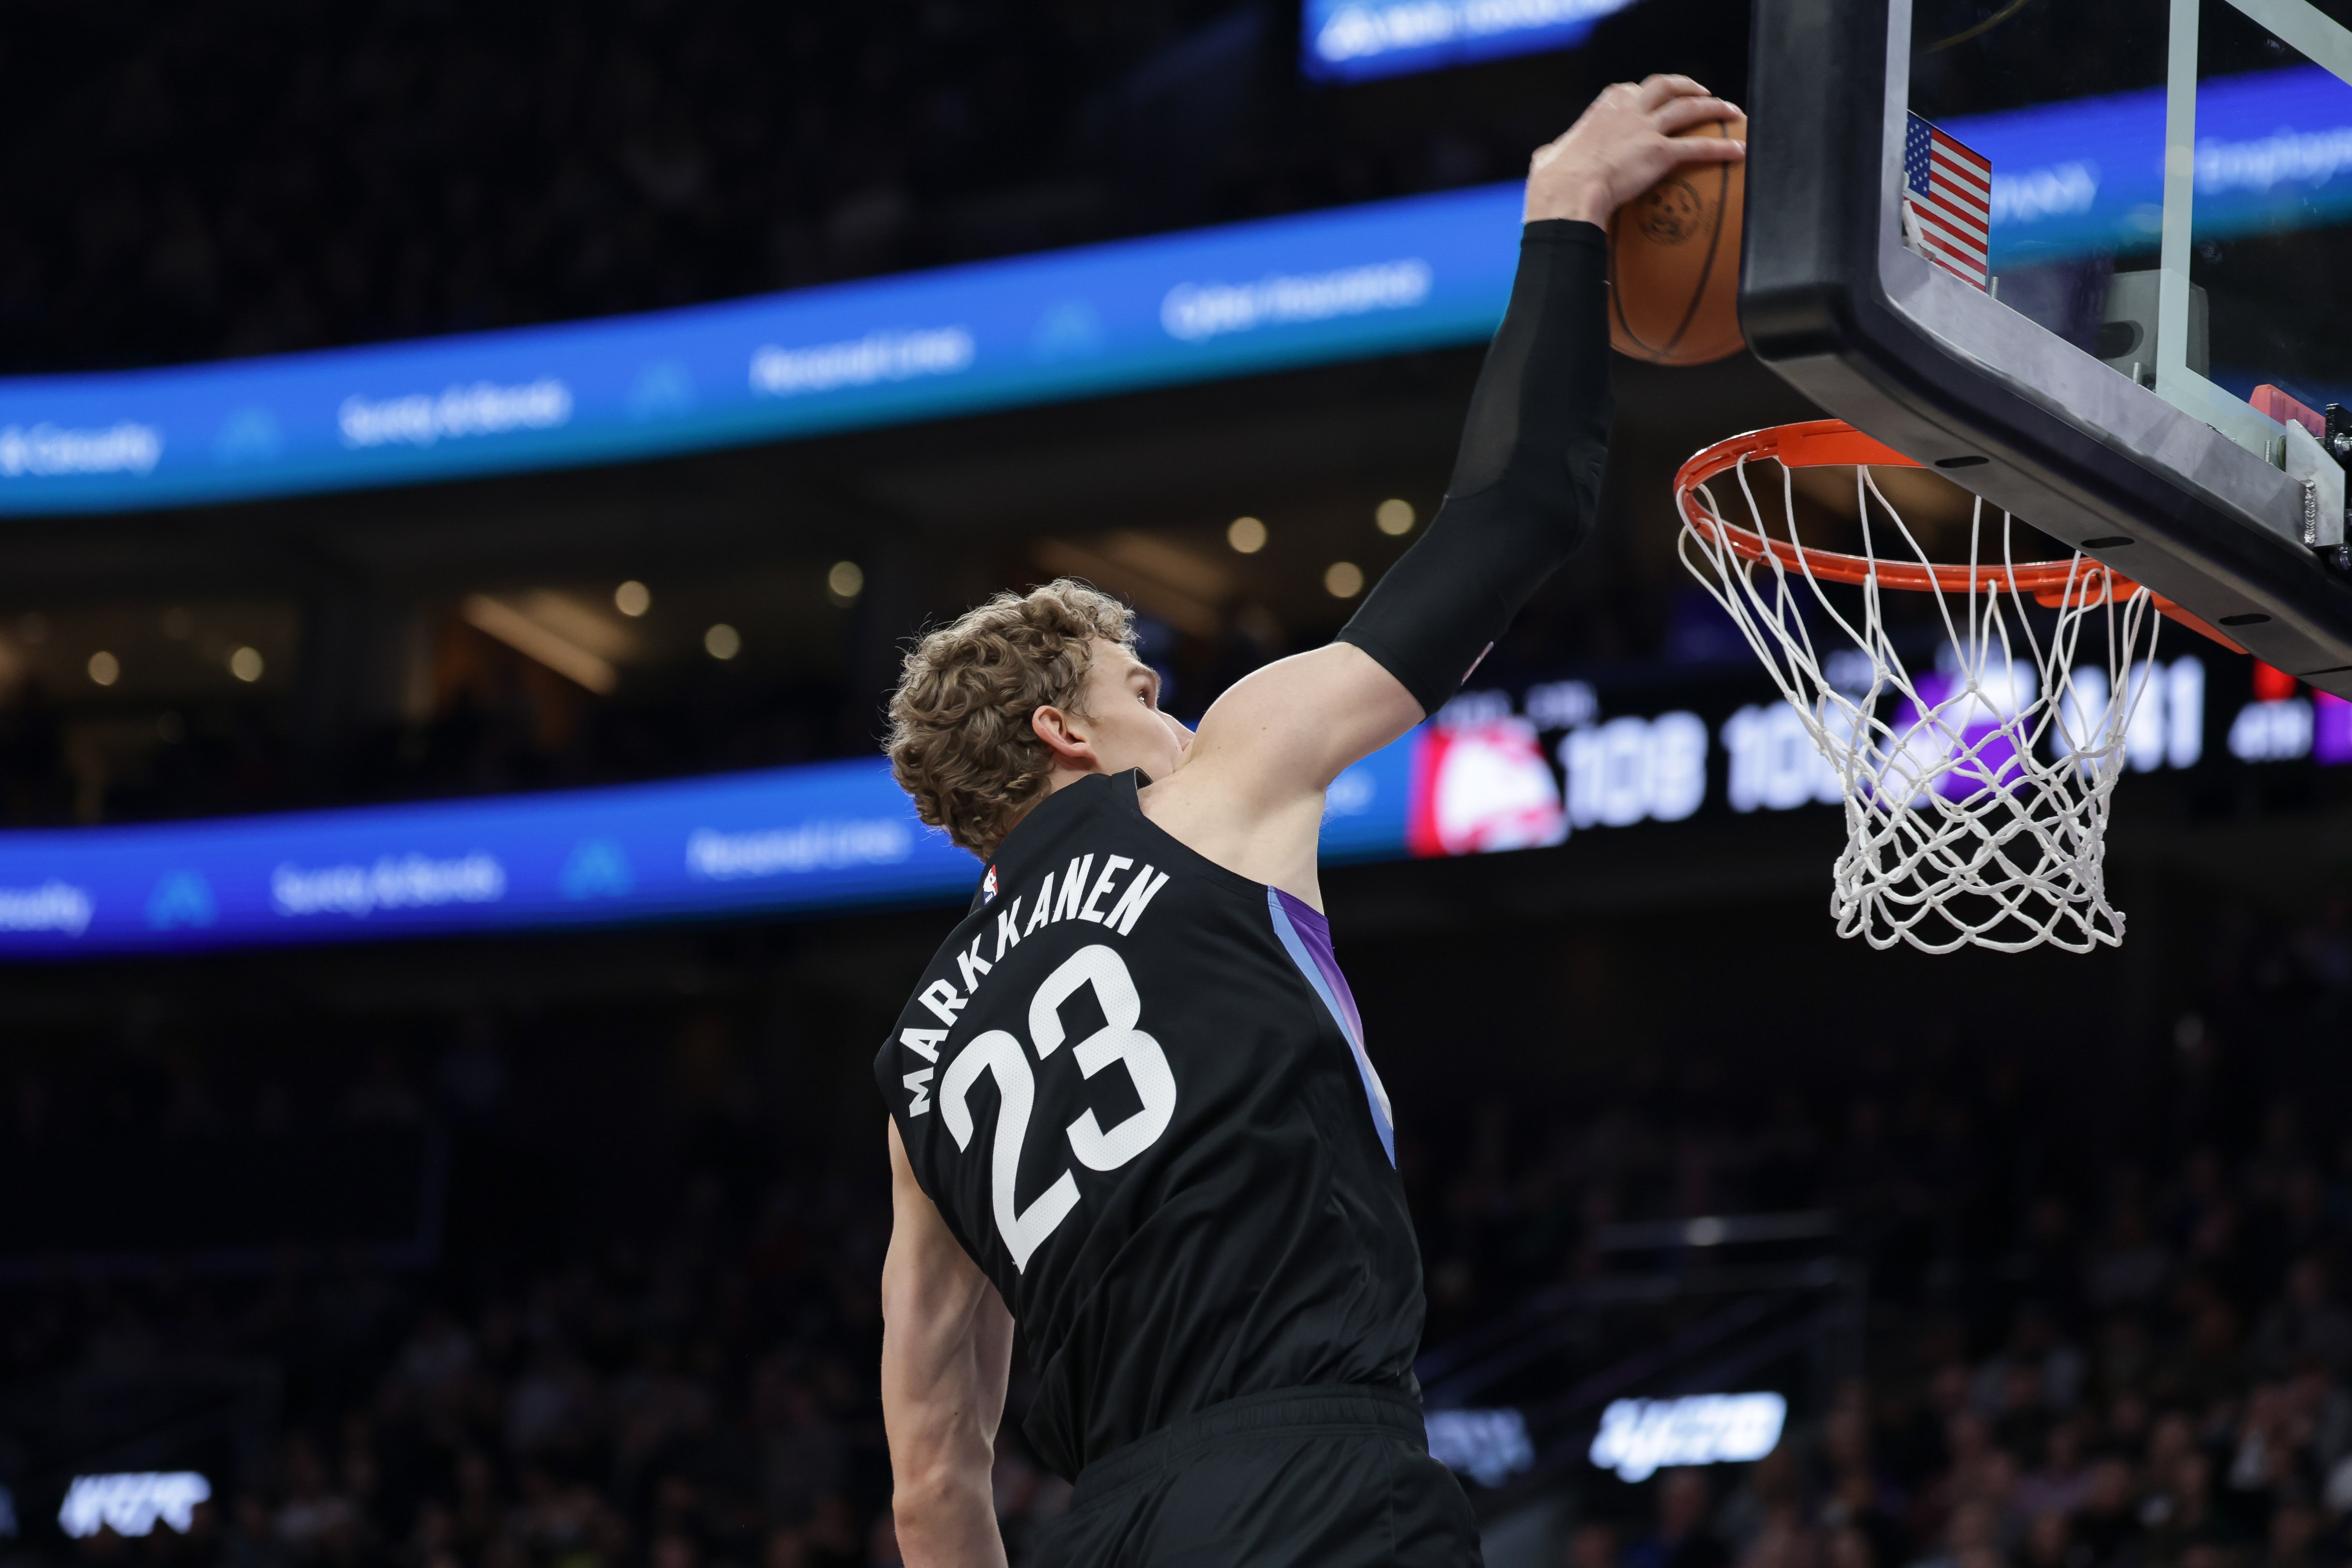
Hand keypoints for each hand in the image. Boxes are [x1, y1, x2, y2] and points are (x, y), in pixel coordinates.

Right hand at [1524, 75, 1745, 226]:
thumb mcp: (1550, 155)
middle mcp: (1630, 109)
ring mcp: (1648, 128)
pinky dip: (1722, 147)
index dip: (1648, 94)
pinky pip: (1700, 146)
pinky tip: (1739, 152)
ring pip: (1691, 108)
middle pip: (1667, 86)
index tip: (1655, 100)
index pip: (1632, 90)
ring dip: (1716, 108)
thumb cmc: (1554, 180)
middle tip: (1702, 94)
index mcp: (1605, 106)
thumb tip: (1549, 157)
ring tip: (1732, 113)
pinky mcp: (1661, 153)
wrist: (1568, 192)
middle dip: (1688, 86)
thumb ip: (1558, 150)